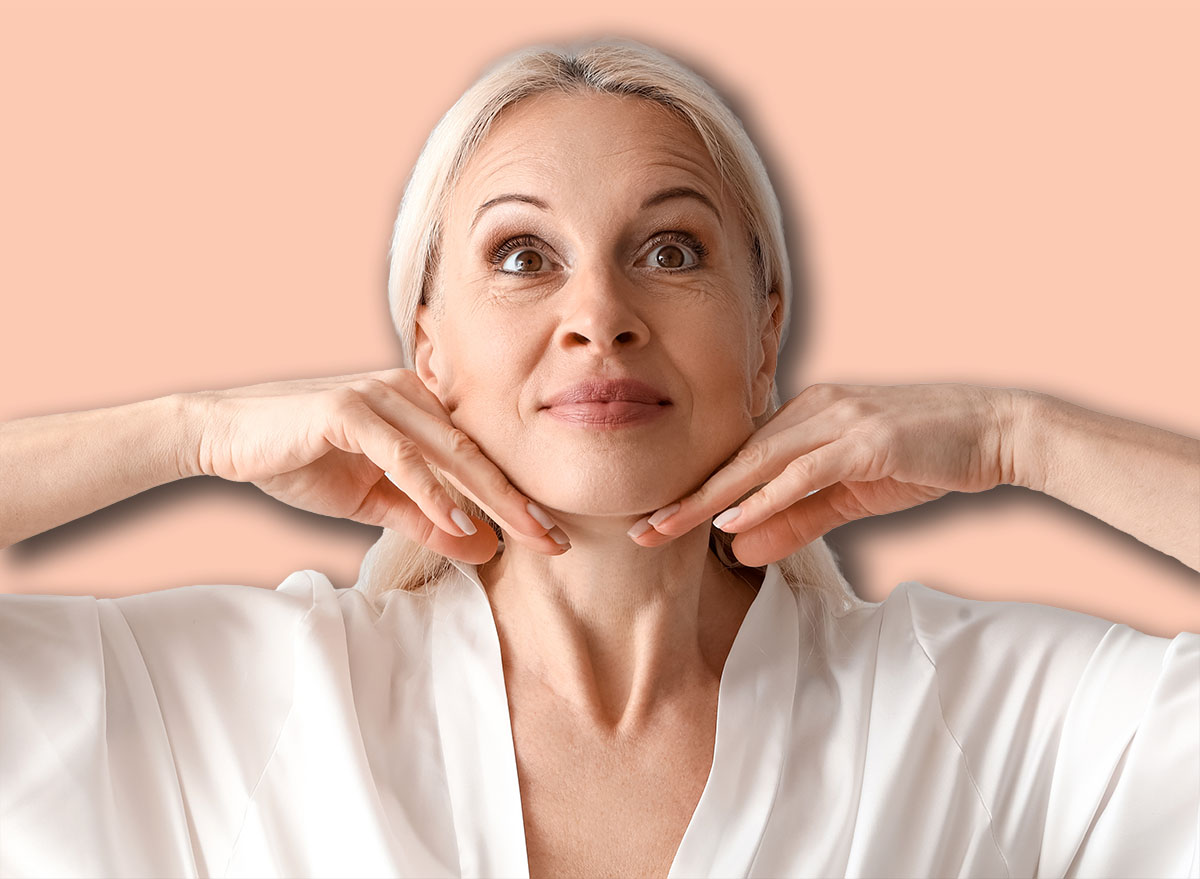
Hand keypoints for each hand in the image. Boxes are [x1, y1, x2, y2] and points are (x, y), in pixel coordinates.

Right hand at [186, 368, 566, 563]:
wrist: (224, 436)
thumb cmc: (299, 459)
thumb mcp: (372, 502)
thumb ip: (425, 520)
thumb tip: (481, 549)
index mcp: (418, 409)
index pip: (477, 457)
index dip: (515, 497)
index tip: (550, 535)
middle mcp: (408, 394)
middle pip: (476, 454)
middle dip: (519, 501)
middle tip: (557, 539)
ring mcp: (380, 396)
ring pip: (450, 453)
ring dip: (491, 498)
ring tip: (526, 535)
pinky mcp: (349, 408)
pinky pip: (402, 455)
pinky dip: (434, 491)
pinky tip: (460, 522)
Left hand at [628, 382, 1020, 566]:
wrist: (997, 431)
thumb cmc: (923, 457)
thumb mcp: (851, 496)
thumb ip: (797, 520)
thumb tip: (742, 550)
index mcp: (806, 417)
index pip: (739, 457)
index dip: (695, 489)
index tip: (655, 519)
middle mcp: (814, 410)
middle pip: (735, 458)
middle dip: (685, 496)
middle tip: (640, 529)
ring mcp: (840, 419)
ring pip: (759, 462)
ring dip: (711, 499)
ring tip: (668, 527)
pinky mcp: (868, 439)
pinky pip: (806, 471)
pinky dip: (768, 496)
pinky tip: (735, 519)